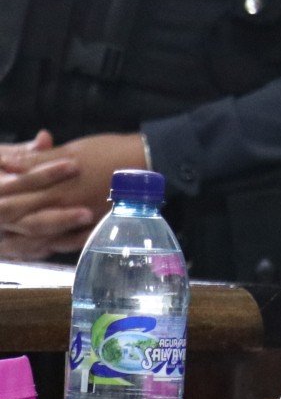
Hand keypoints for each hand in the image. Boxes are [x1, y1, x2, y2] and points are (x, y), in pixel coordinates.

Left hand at [0, 130, 118, 257]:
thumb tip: (6, 163)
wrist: (148, 163)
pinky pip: (68, 244)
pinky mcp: (94, 227)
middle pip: (23, 223)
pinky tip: (42, 247)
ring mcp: (80, 222)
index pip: (13, 199)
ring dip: (22, 242)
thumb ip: (37, 161)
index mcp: (54, 188)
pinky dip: (52, 247)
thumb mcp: (71, 151)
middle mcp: (64, 209)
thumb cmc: (110, 152)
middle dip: (5, 223)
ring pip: (42, 239)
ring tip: (7, 243)